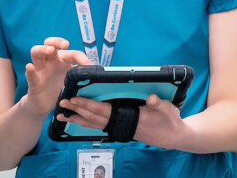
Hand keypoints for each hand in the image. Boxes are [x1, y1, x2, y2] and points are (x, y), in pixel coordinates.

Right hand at [22, 37, 90, 115]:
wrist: (44, 106)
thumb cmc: (58, 91)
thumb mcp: (72, 84)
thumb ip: (82, 79)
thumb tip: (97, 77)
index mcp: (62, 61)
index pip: (70, 53)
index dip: (80, 57)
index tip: (88, 66)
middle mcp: (50, 61)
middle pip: (50, 44)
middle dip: (57, 41)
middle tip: (65, 44)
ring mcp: (40, 70)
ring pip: (36, 53)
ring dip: (42, 49)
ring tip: (49, 50)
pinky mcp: (33, 82)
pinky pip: (30, 74)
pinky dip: (30, 70)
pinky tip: (30, 67)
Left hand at [57, 94, 192, 149]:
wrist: (175, 137)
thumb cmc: (170, 121)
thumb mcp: (167, 109)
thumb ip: (158, 104)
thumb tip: (151, 99)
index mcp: (130, 117)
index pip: (104, 110)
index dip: (88, 105)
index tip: (75, 100)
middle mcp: (122, 124)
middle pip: (94, 118)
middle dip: (77, 111)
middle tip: (61, 105)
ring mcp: (121, 128)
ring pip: (94, 124)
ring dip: (78, 120)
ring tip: (63, 116)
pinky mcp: (121, 128)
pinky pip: (100, 126)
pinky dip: (87, 122)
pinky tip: (80, 121)